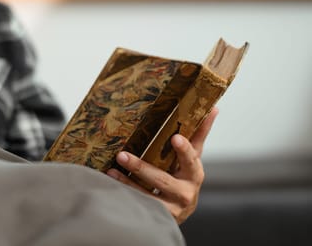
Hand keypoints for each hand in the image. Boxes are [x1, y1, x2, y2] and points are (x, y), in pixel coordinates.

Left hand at [106, 107, 218, 223]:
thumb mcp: (193, 158)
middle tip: (122, 155)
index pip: (191, 160)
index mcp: (194, 174)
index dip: (184, 150)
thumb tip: (213, 108)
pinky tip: (111, 181)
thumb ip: (199, 134)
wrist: (179, 210)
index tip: (175, 138)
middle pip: (162, 180)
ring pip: (147, 196)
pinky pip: (139, 205)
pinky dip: (124, 193)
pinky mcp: (156, 217)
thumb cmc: (184, 176)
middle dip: (141, 168)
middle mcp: (185, 193)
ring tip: (112, 169)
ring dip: (127, 182)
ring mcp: (171, 209)